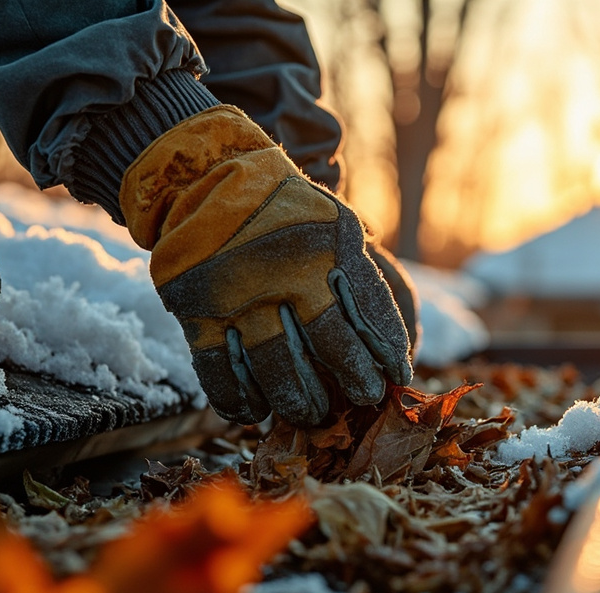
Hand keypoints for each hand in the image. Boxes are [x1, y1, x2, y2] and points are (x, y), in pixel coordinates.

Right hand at [120, 106, 411, 425]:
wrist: (204, 171)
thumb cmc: (286, 212)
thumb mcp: (335, 224)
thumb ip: (363, 276)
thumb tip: (403, 342)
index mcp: (329, 244)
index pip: (369, 310)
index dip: (386, 350)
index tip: (397, 377)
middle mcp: (286, 268)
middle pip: (330, 344)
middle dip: (352, 379)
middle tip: (363, 399)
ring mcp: (238, 291)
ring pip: (276, 366)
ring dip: (297, 398)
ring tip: (312, 413)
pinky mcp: (195, 308)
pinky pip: (219, 370)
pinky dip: (237, 398)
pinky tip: (252, 412)